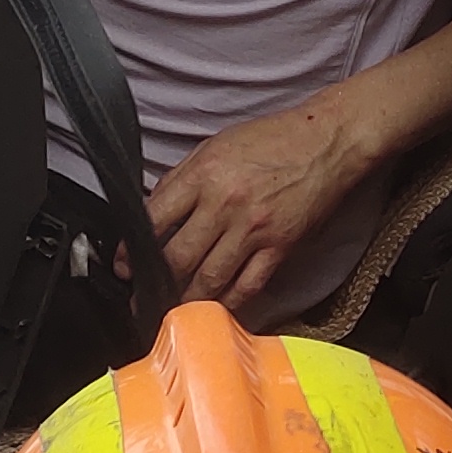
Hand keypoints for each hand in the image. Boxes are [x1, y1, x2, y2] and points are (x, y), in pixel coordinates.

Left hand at [150, 99, 383, 316]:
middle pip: (178, 257)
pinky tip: (215, 310)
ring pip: (210, 278)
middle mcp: (226, 204)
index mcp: (205, 175)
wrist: (326, 142)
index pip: (155, 219)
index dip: (133, 249)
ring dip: (186, 300)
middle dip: (154, 285)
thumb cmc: (273, 140)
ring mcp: (254, 229)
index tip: (124, 266)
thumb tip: (154, 212)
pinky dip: (229, 303)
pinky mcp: (280, 247)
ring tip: (172, 312)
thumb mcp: (217, 146)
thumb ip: (184, 179)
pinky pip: (248, 285)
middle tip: (142, 299)